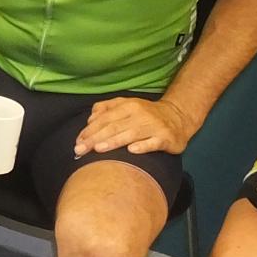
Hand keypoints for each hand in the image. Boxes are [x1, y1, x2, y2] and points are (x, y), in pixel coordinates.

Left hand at [75, 96, 194, 156]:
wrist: (178, 116)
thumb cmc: (146, 114)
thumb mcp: (126, 105)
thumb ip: (106, 108)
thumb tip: (89, 119)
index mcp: (128, 106)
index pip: (105, 118)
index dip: (90, 130)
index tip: (77, 141)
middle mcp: (140, 114)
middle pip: (114, 126)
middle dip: (95, 138)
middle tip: (80, 150)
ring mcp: (154, 126)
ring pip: (131, 134)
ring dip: (113, 141)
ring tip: (98, 149)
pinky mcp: (166, 138)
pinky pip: (153, 143)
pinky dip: (143, 146)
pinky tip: (132, 151)